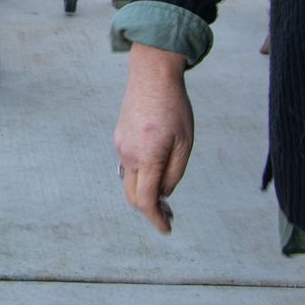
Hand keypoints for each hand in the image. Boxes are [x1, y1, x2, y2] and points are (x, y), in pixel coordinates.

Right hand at [114, 44, 191, 233]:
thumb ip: (174, 173)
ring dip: (144, 191)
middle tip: (168, 214)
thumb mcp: (185, 143)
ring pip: (130, 179)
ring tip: (164, 194)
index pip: (146, 201)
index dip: (156, 219)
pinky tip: (155, 169)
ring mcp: (120, 146)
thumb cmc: (173, 107)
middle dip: (149, 210)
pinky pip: (128, 164)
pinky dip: (140, 175)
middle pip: (132, 196)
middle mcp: (128, 155)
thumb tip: (163, 193)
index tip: (167, 228)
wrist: (151, 76)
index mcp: (147, 158)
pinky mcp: (119, 137)